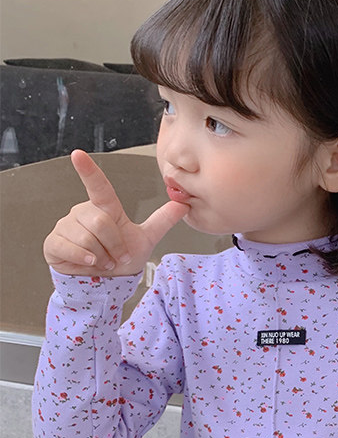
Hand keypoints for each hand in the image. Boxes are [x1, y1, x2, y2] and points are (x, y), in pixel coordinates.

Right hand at [43, 150, 188, 276]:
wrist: (105, 282)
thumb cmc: (121, 258)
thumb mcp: (145, 239)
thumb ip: (163, 221)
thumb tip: (183, 204)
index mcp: (104, 208)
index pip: (98, 187)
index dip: (88, 171)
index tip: (78, 155)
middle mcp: (83, 212)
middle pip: (101, 223)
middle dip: (115, 246)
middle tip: (117, 257)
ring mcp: (66, 226)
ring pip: (86, 237)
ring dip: (101, 256)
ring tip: (102, 261)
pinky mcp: (54, 242)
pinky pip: (69, 248)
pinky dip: (83, 259)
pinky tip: (88, 263)